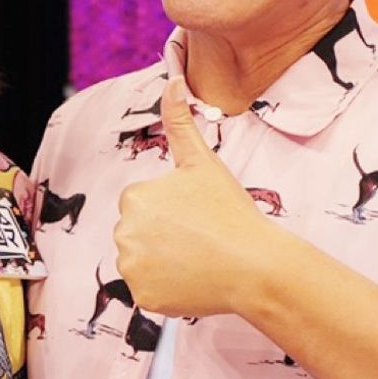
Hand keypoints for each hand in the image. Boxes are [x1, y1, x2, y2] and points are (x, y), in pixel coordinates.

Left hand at [113, 79, 268, 318]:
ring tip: (197, 260)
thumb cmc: (231, 211)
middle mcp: (123, 231)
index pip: (144, 206)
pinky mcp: (142, 297)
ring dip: (163, 263)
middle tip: (200, 240)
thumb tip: (173, 81)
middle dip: (164, 237)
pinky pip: (149, 292)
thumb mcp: (203, 162)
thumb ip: (181, 122)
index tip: (197, 217)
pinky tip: (192, 280)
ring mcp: (132, 267)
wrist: (254, 265)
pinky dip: (167, 290)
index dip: (173, 212)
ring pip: (142, 263)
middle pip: (140, 235)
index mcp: (134, 196)